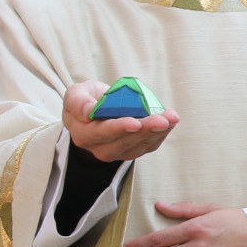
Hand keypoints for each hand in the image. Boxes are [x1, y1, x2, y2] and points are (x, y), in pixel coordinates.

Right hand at [63, 81, 177, 161]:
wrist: (95, 112)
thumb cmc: (86, 100)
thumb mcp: (75, 94)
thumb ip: (78, 102)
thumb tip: (88, 112)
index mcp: (83, 134)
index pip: (102, 133)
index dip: (119, 128)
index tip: (136, 122)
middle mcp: (100, 148)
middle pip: (125, 141)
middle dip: (146, 129)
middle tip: (163, 119)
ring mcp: (118, 152)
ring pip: (140, 145)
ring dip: (158, 132)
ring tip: (171, 118)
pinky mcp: (133, 150)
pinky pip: (149, 145)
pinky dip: (162, 133)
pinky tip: (171, 121)